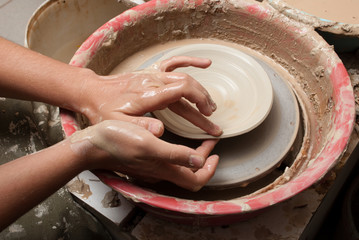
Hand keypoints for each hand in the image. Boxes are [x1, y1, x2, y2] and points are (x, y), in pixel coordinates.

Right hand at [70, 120, 218, 190]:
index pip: (195, 178)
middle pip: (188, 173)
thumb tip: (199, 161)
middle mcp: (158, 170)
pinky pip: (166, 159)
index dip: (210, 168)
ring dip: (190, 154)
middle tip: (207, 142)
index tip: (215, 150)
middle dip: (202, 158)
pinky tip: (172, 138)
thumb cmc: (116, 141)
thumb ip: (175, 154)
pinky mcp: (141, 160)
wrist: (90, 144)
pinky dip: (176, 151)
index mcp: (163, 168)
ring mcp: (149, 166)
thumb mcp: (148, 144)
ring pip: (178, 166)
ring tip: (195, 140)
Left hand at [80, 56, 221, 136]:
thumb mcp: (117, 124)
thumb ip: (139, 126)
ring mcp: (153, 75)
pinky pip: (175, 62)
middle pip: (187, 85)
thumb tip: (161, 130)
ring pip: (184, 77)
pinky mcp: (152, 72)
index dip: (199, 102)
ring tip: (210, 105)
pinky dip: (191, 61)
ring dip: (200, 91)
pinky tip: (205, 63)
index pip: (182, 90)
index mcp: (148, 94)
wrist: (93, 92)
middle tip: (211, 119)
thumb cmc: (104, 110)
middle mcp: (153, 81)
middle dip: (203, 102)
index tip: (207, 116)